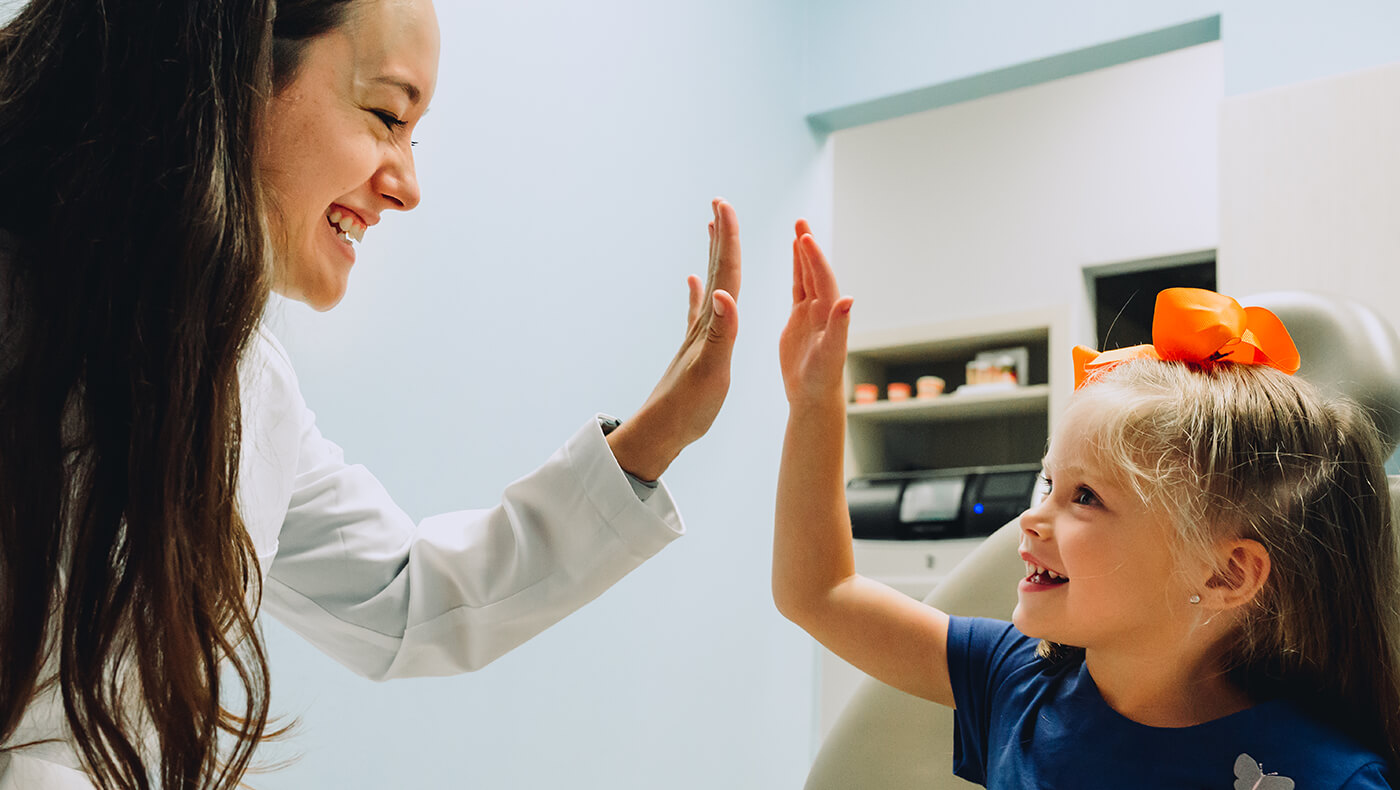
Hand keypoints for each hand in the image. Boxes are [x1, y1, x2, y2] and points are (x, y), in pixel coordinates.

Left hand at [606, 198, 740, 480]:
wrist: (661, 432)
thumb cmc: (688, 407)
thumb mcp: (712, 370)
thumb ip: (723, 332)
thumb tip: (726, 294)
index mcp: (713, 324)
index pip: (726, 273)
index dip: (729, 238)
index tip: (725, 204)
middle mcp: (704, 322)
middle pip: (716, 270)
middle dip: (722, 236)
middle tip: (720, 202)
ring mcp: (697, 334)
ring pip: (709, 283)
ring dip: (714, 256)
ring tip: (713, 228)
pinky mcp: (695, 350)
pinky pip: (699, 311)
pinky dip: (697, 292)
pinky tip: (691, 281)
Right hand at [779, 219, 852, 407]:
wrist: (813, 395)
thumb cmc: (823, 378)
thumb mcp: (831, 354)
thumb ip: (840, 326)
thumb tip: (849, 299)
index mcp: (829, 314)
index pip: (822, 279)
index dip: (814, 258)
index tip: (805, 236)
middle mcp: (823, 309)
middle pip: (815, 271)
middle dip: (808, 247)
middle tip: (800, 221)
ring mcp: (811, 313)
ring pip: (807, 277)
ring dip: (803, 254)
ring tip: (798, 231)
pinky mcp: (799, 320)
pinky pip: (798, 289)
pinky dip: (796, 271)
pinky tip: (793, 258)